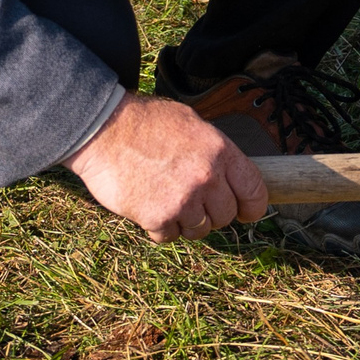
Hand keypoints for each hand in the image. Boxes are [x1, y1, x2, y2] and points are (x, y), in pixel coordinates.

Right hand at [64, 92, 268, 240]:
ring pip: (199, 230)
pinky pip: (169, 237)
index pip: (254, 191)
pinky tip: (149, 206)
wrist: (104, 130)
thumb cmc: (146, 123)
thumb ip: (215, 152)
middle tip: (192, 200)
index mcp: (220, 152)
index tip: (246, 212)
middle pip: (225, 216)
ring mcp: (182, 200)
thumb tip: (232, 175)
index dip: (253, 207)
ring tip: (167, 199)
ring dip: (185, 221)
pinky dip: (160, 228)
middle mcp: (206, 178)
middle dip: (212, 212)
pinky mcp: (157, 218)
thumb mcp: (192, 124)